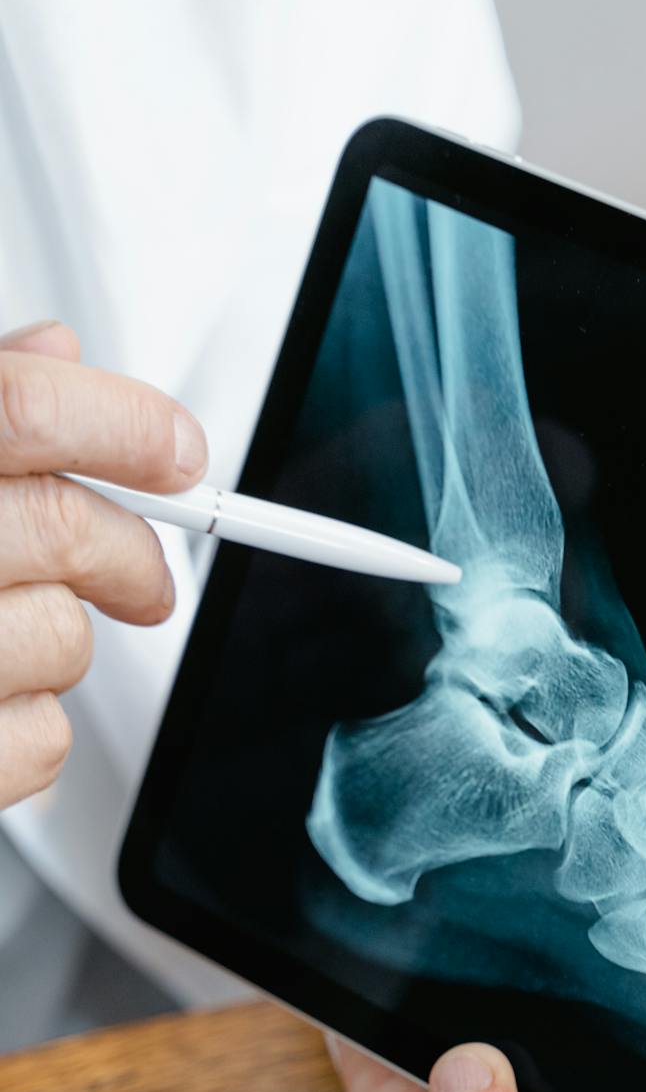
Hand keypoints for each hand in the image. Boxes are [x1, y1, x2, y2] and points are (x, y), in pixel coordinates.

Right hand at [0, 319, 207, 809]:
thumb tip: (52, 350)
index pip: (21, 410)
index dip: (122, 423)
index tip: (177, 452)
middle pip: (63, 531)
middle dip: (129, 554)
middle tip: (143, 578)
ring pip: (64, 642)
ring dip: (57, 644)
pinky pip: (44, 740)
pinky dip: (27, 728)